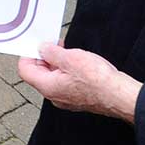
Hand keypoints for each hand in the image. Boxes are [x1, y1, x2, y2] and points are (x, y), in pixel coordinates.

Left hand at [16, 42, 141, 122]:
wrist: (119, 95)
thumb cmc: (98, 81)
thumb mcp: (70, 58)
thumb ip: (52, 52)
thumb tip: (43, 49)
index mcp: (47, 87)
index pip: (25, 70)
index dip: (29, 55)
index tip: (37, 45)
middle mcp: (54, 96)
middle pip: (38, 74)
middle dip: (44, 57)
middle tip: (54, 45)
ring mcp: (65, 99)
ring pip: (52, 78)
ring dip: (57, 63)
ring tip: (68, 52)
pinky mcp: (77, 98)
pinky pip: (65, 82)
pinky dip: (67, 71)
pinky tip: (78, 63)